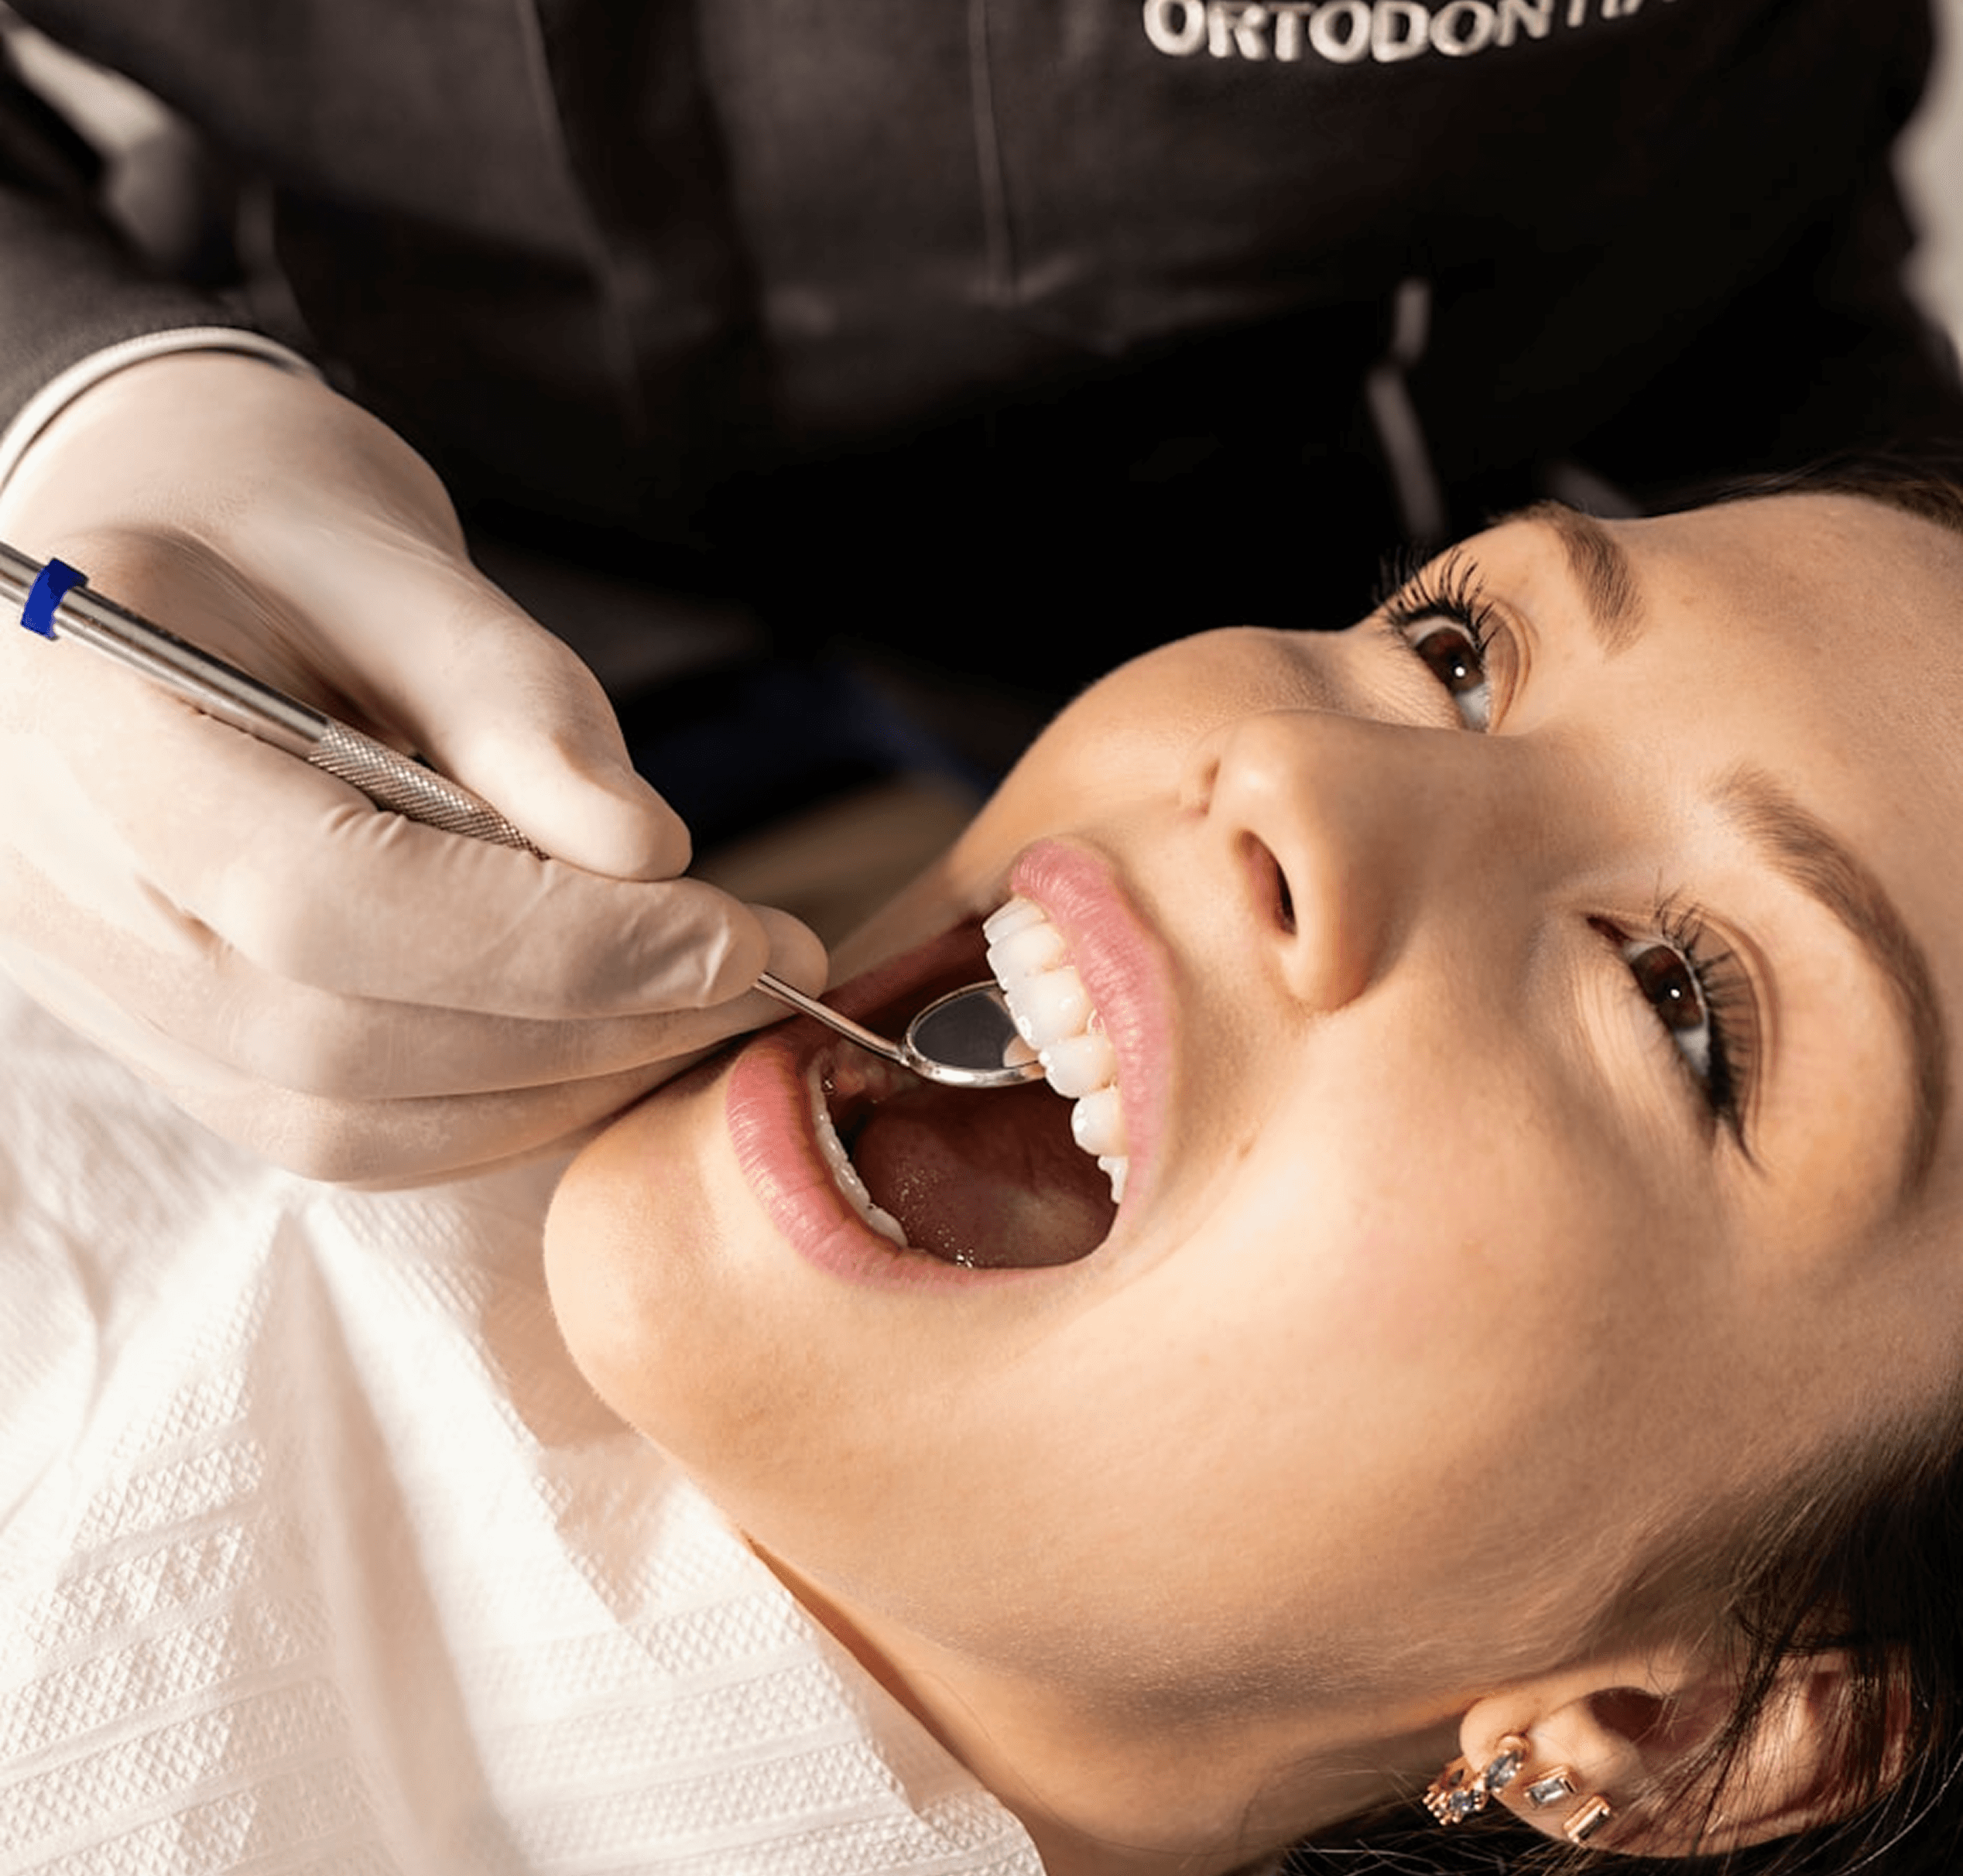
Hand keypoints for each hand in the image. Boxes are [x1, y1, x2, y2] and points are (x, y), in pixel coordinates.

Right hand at [0, 352, 825, 1182]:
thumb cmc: (268, 524)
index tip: (735, 934)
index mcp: (86, 717)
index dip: (553, 943)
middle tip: (760, 971)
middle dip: (591, 1019)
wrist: (150, 553)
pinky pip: (344, 1131)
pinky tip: (605, 1037)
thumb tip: (643, 851)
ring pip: (351, 1114)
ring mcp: (106, 985)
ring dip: (561, 1081)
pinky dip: (498, 1106)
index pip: (328, 897)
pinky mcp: (169, 1042)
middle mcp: (65, 884)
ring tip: (701, 1003)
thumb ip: (512, 702)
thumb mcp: (392, 561)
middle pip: (348, 1032)